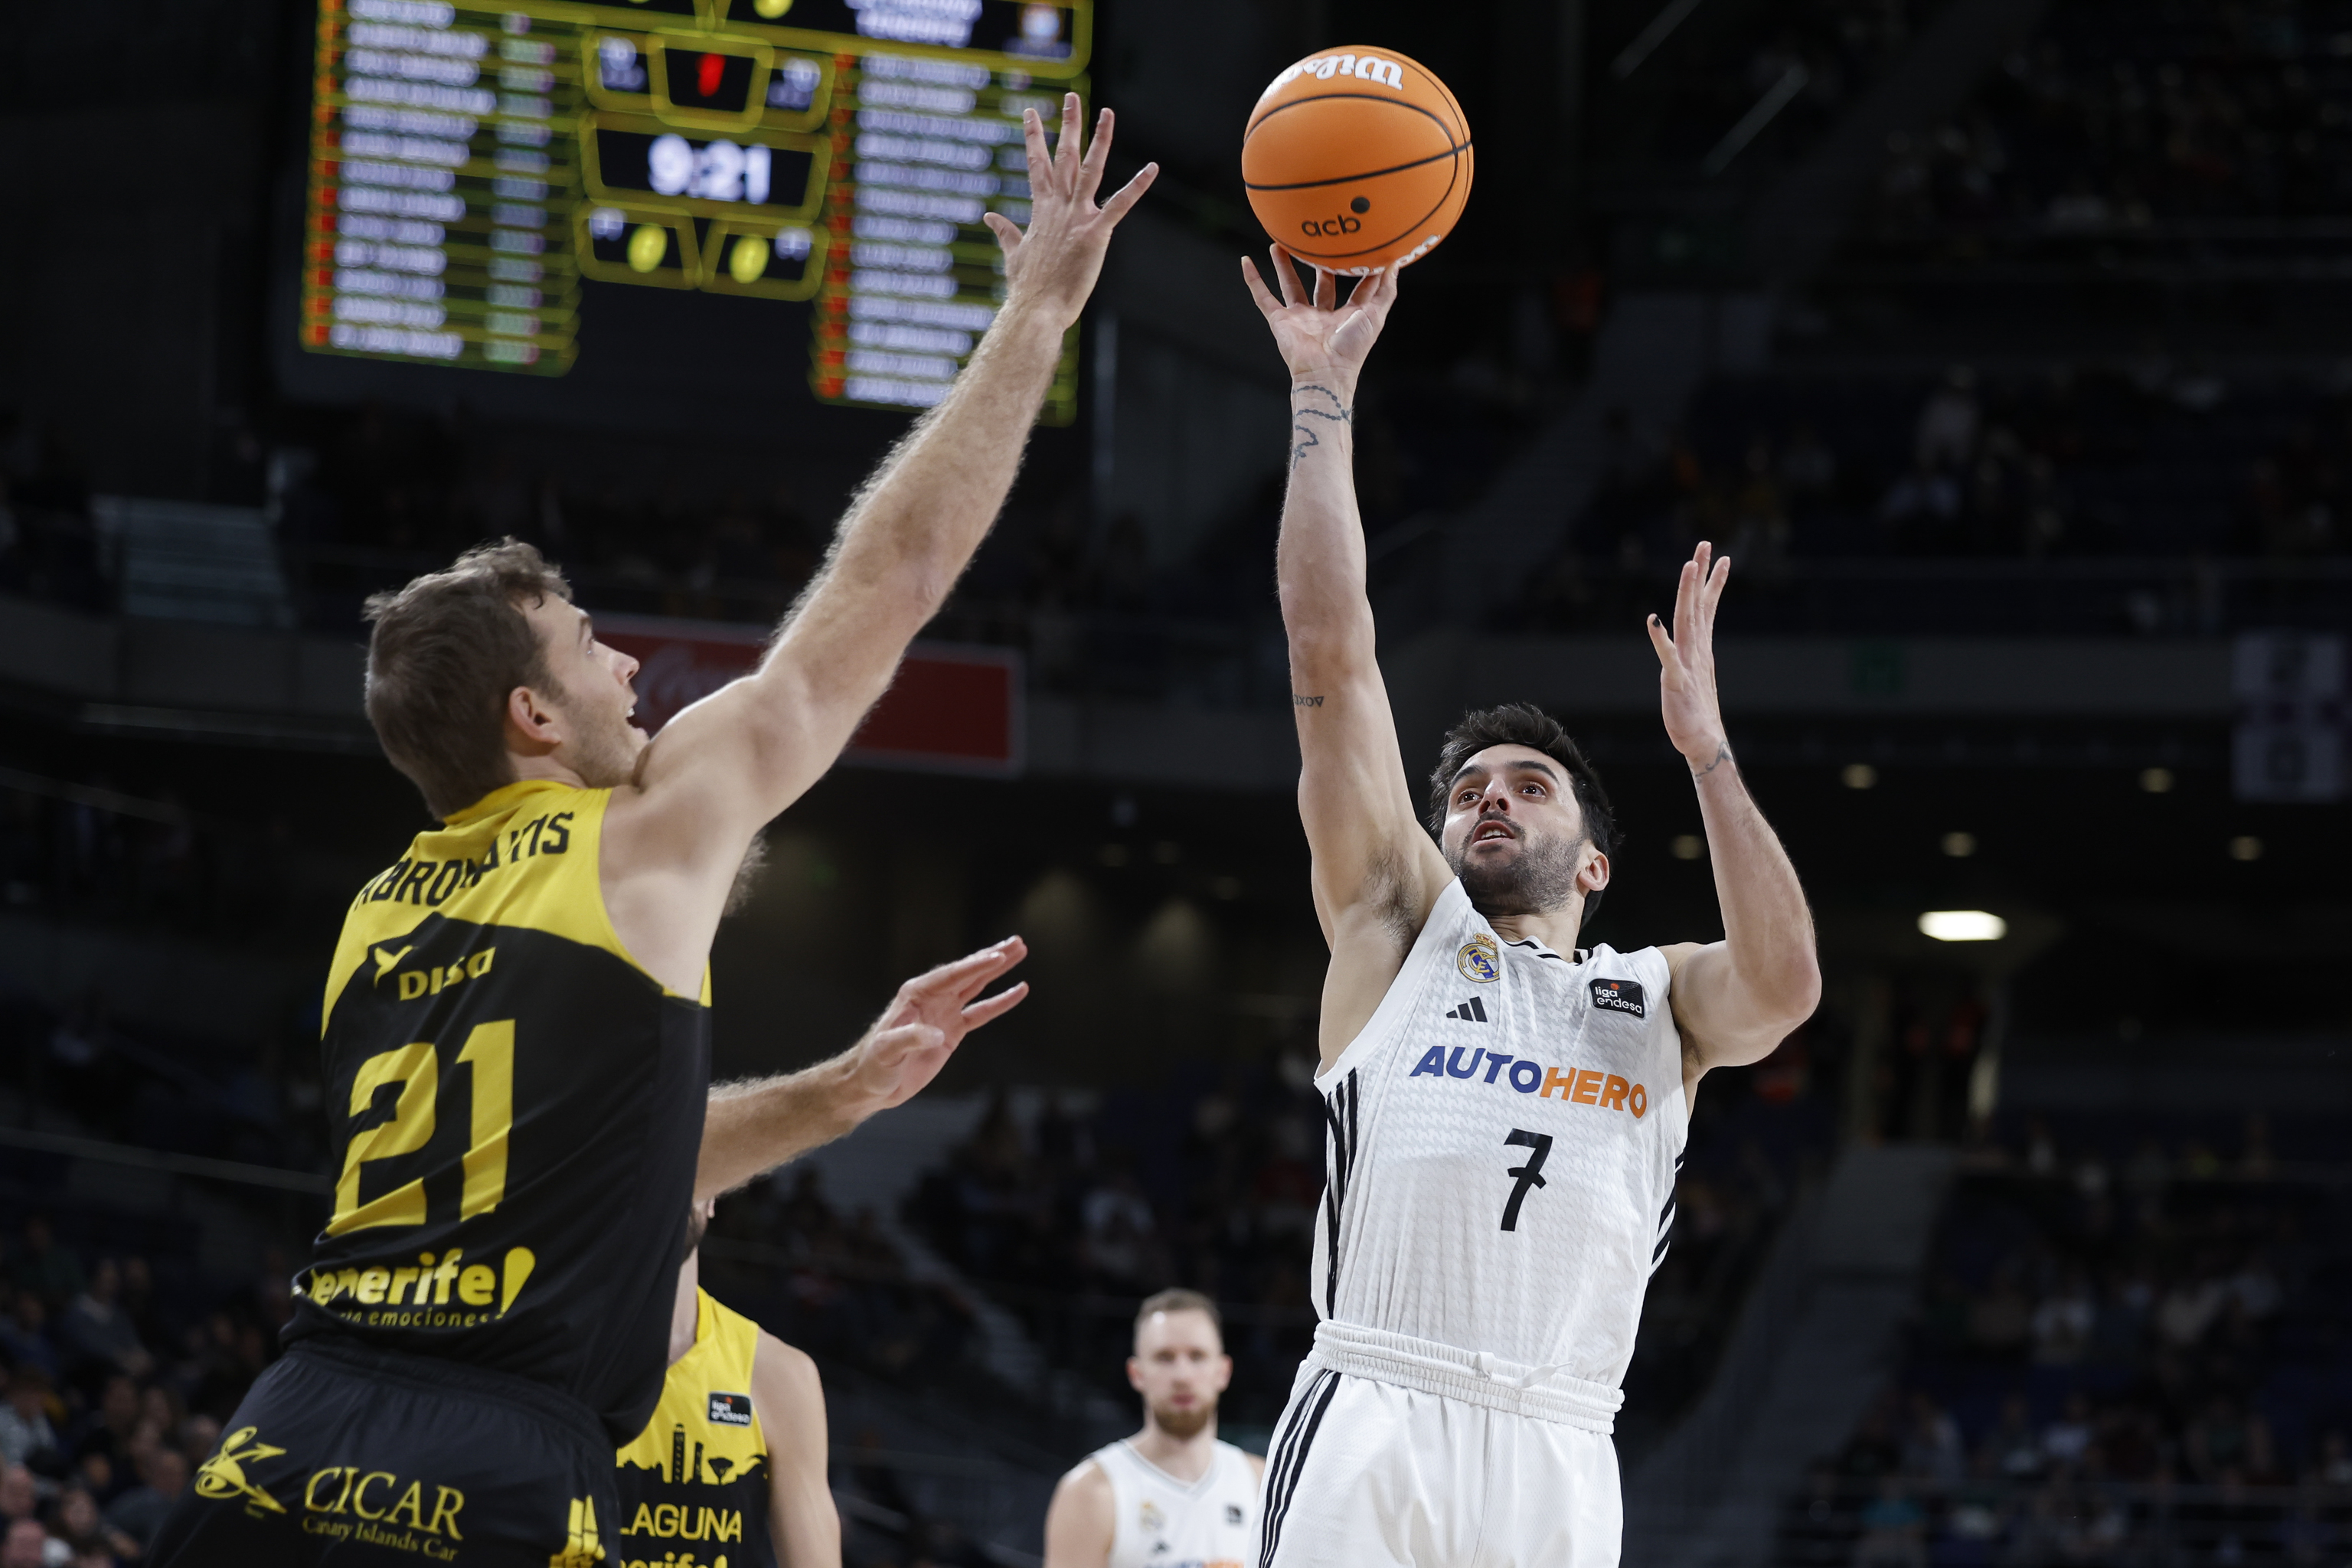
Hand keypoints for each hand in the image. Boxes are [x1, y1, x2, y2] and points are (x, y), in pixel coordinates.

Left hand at [839, 938, 1029, 1116]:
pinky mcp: (952, 1031)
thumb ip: (910, 1038)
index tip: (997, 956)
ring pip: (977, 985)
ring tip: (1019, 951)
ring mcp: (944, 1012)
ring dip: (998, 970)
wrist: (872, 1084)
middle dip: (992, 957)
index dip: (974, 966)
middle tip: (1017, 942)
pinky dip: (1000, 1002)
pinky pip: (981, 1012)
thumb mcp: (887, 1051)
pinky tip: (1018, 990)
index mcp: (916, 994)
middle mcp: (932, 997)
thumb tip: (937, 1034)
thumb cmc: (873, 1064)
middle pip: (967, 972)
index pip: (950, 976)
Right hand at [985, 96, 1155, 330]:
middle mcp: (1058, 208)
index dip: (1034, 137)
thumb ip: (1005, 232)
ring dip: (1099, 140)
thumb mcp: (1013, 254)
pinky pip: (1120, 204)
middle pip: (1063, 157)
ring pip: (1090, 170)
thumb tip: (989, 216)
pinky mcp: (1096, 233)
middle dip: (1067, 125)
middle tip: (1071, 96)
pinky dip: (1137, 185)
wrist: (1035, 311)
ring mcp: (1077, 218)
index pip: (1036, 165)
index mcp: (1041, 211)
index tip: (1031, 112)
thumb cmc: (1026, 289)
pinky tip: (1152, 167)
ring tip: (1106, 112)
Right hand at [1240, 246, 1398, 387]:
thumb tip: (1394, 264)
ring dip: (1284, 265)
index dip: (1358, 268)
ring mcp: (1299, 317)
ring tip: (1280, 243)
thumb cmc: (1352, 348)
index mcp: (1346, 314)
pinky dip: (1253, 281)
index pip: (1355, 286)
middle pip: (1320, 282)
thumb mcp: (1375, 315)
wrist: (1325, 372)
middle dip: (1319, 263)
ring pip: (1290, 285)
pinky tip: (1245, 262)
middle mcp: (1322, 314)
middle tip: (1319, 240)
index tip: (1361, 245)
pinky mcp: (1280, 320)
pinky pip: (1263, 298)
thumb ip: (1386, 291)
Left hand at [1648, 542, 1733, 772]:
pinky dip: (1660, 638)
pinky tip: (1653, 620)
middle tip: (1706, 544)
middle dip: (1701, 573)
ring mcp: (1687, 664)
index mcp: (1700, 648)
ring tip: (1690, 565)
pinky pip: (1668, 657)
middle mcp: (1695, 651)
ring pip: (1687, 621)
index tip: (1722, 557)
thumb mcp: (1694, 675)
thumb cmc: (1695, 711)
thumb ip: (1692, 655)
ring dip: (1688, 593)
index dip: (1712, 582)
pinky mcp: (1676, 681)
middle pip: (1698, 605)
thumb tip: (1695, 640)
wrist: (1702, 741)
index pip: (1707, 608)